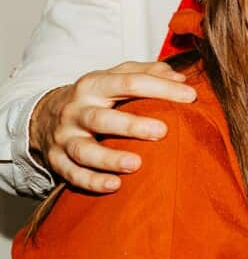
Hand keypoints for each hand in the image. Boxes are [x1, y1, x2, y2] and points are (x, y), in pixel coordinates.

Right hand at [29, 61, 196, 192]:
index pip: (129, 81)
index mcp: (94, 84)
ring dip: (109, 159)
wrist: (44, 116)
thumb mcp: (117, 76)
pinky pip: (72, 174)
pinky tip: (115, 185)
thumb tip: (181, 79)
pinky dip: (92, 181)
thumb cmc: (96, 96)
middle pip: (101, 118)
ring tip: (137, 164)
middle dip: (132, 126)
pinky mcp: (56, 160)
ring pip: (84, 150)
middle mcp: (76, 110)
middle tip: (162, 131)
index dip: (161, 88)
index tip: (191, 97)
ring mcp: (64, 137)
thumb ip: (149, 72)